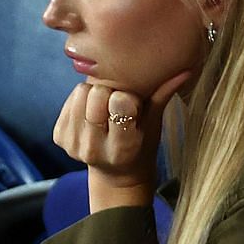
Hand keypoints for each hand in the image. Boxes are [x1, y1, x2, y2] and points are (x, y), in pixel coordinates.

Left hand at [51, 72, 191, 209]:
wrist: (115, 172)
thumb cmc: (141, 144)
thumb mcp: (154, 125)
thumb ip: (163, 97)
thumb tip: (184, 71)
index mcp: (122, 148)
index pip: (119, 103)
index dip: (126, 96)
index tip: (132, 103)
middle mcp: (94, 150)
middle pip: (96, 95)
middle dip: (109, 92)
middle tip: (117, 103)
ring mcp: (74, 146)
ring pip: (80, 92)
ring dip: (94, 93)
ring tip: (105, 107)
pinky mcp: (59, 138)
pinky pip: (69, 99)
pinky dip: (81, 99)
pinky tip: (92, 113)